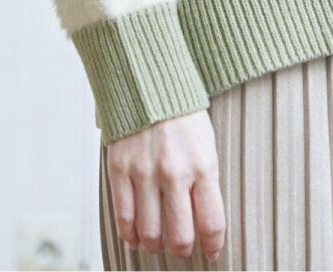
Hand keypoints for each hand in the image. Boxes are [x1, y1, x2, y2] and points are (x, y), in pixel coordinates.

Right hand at [105, 108, 226, 260]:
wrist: (149, 83)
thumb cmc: (183, 116)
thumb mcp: (207, 144)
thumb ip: (206, 182)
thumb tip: (206, 223)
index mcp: (204, 164)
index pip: (212, 222)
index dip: (212, 245)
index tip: (211, 251)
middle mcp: (175, 172)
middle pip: (180, 236)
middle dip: (182, 249)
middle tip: (182, 248)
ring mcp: (145, 172)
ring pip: (150, 233)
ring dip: (155, 245)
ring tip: (158, 242)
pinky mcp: (120, 169)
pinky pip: (124, 216)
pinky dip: (130, 234)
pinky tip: (136, 235)